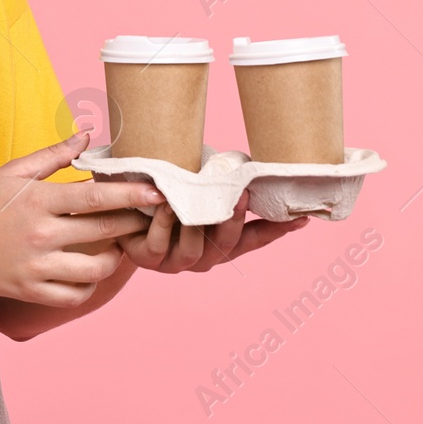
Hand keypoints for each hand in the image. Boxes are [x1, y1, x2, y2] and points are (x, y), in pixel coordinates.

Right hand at [0, 132, 159, 307]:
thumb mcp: (13, 171)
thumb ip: (54, 155)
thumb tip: (88, 135)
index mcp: (37, 201)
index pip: (95, 198)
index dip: (131, 195)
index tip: (157, 192)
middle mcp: (39, 235)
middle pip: (103, 232)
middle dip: (134, 224)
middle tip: (149, 218)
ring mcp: (35, 267)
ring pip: (94, 270)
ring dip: (115, 259)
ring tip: (118, 247)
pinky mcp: (30, 291)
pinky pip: (74, 296)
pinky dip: (90, 286)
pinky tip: (91, 272)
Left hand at [117, 188, 308, 272]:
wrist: (121, 214)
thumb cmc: (166, 197)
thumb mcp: (196, 191)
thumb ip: (219, 187)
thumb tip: (251, 162)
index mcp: (220, 244)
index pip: (255, 239)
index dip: (277, 230)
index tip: (301, 218)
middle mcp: (204, 258)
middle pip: (227, 242)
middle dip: (234, 218)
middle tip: (241, 193)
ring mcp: (177, 262)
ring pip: (194, 247)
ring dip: (196, 222)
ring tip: (197, 199)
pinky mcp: (148, 259)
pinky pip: (159, 243)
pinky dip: (162, 223)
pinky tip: (165, 205)